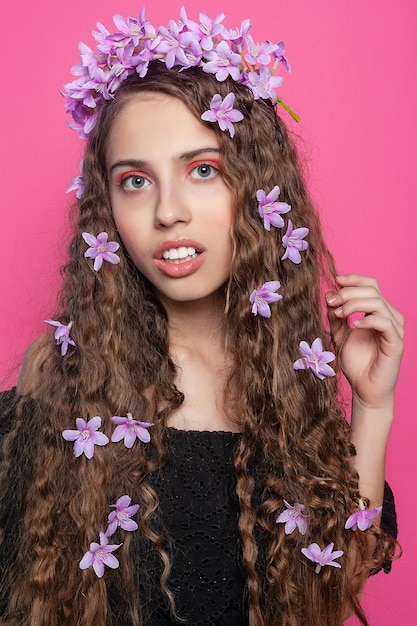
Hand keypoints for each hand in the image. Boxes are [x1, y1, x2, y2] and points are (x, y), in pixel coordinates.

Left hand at [326, 274, 403, 410]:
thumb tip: (329, 295)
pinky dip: (368, 320)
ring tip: (339, 313)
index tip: (335, 281)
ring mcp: (395, 329)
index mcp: (378, 312)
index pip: (371, 285)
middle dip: (348, 292)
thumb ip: (336, 316)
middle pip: (372, 290)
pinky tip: (354, 325)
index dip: (354, 279)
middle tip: (331, 301)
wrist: (364, 389)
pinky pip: (385, 323)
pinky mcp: (396, 342)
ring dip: (354, 304)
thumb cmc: (356, 363)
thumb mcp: (340, 335)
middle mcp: (389, 317)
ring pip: (378, 302)